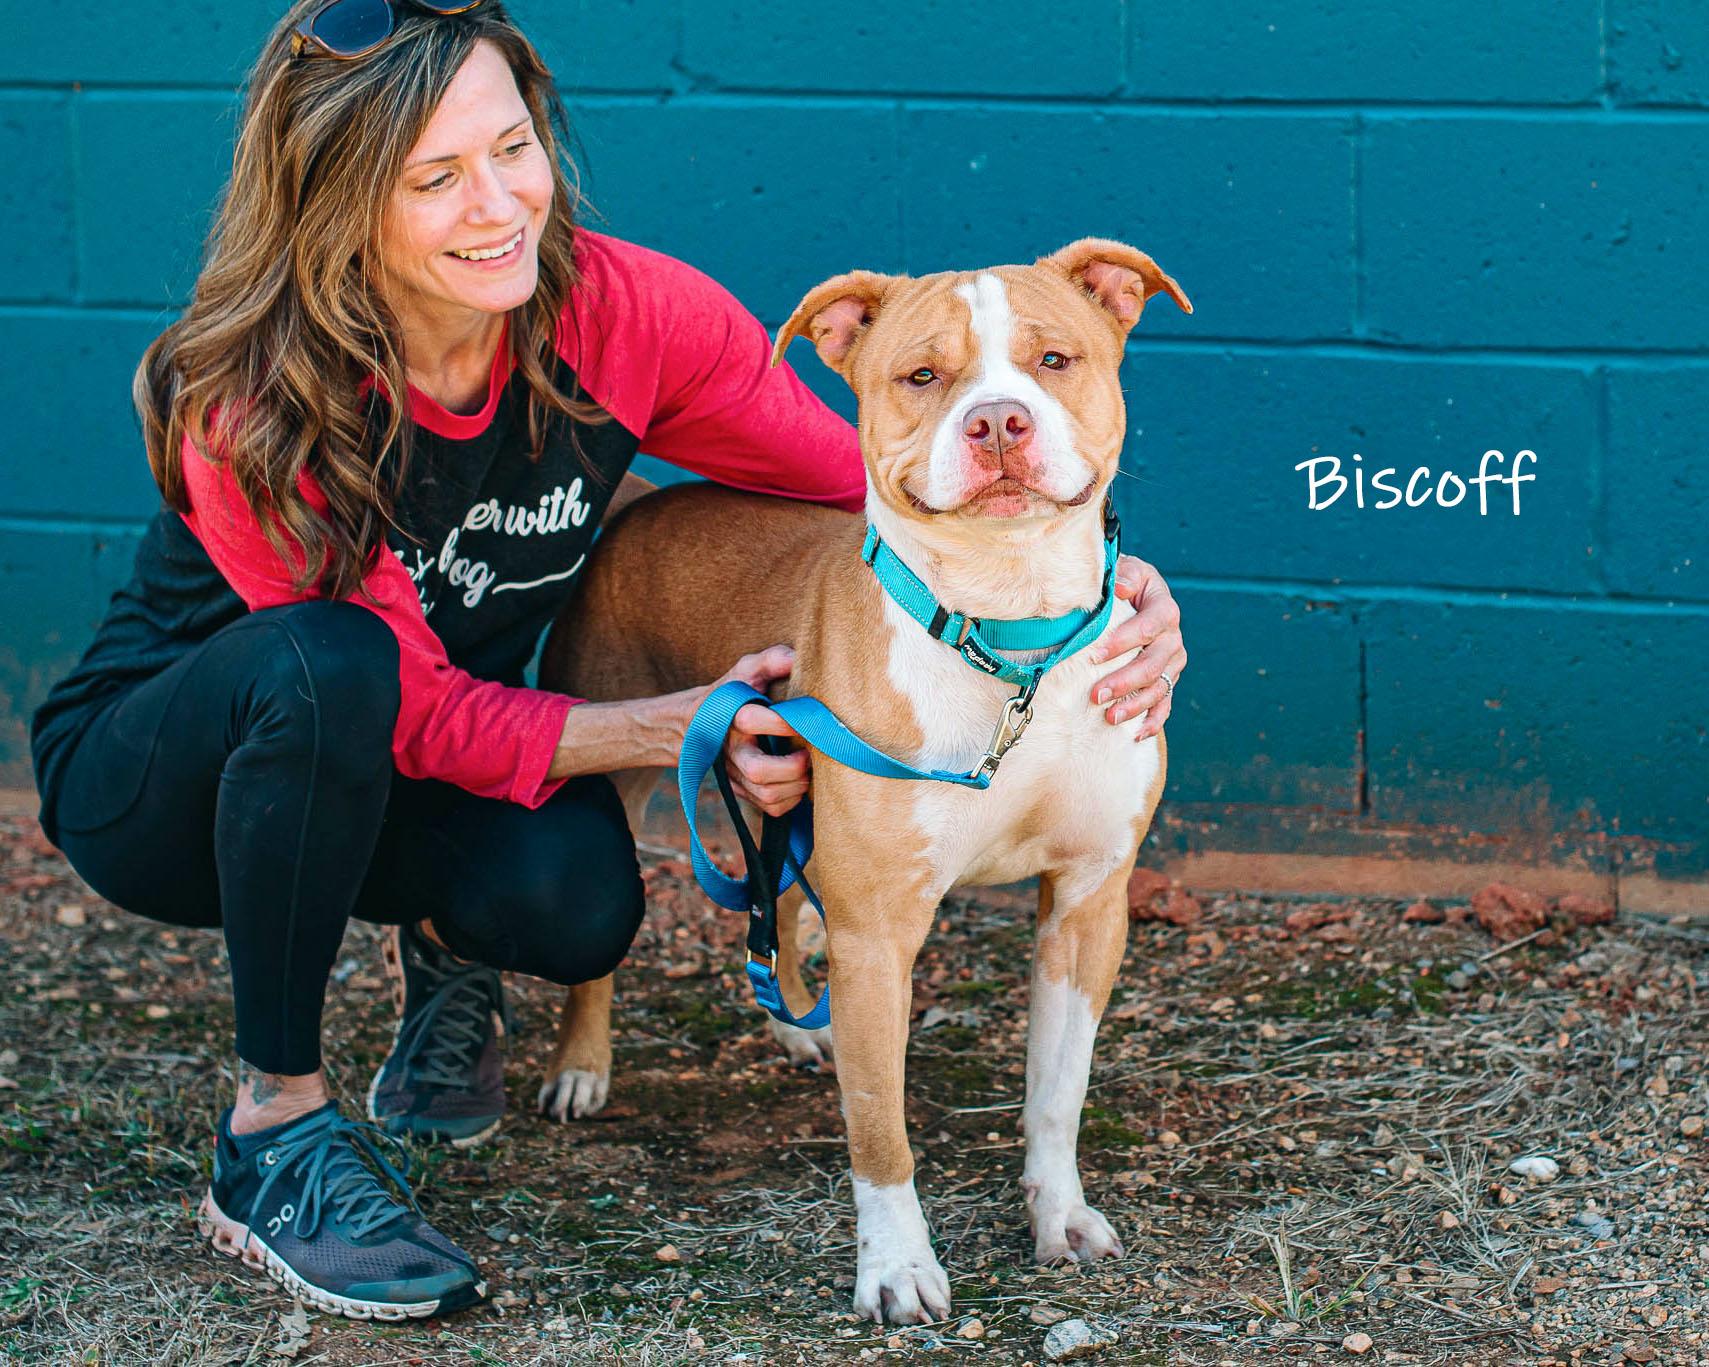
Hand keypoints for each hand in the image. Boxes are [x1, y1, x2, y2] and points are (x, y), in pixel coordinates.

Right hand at [711, 645, 809, 816]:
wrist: (693, 726)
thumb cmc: (729, 694)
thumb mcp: (746, 671)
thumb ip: (771, 660)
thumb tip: (798, 658)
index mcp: (732, 716)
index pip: (752, 720)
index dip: (784, 721)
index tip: (806, 718)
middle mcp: (732, 750)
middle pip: (758, 770)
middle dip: (792, 766)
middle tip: (808, 753)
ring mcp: (735, 775)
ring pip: (767, 795)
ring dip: (796, 785)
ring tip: (808, 768)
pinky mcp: (741, 792)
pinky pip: (771, 809)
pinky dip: (791, 800)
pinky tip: (798, 782)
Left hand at [1088, 554, 1184, 739]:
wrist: (1133, 595)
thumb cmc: (1123, 583)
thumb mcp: (1126, 569)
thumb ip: (1125, 575)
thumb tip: (1121, 587)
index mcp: (1164, 609)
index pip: (1148, 627)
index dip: (1123, 642)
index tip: (1095, 655)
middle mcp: (1173, 638)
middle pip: (1154, 664)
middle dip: (1125, 682)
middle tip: (1096, 695)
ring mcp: (1172, 663)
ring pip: (1159, 688)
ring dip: (1135, 705)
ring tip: (1109, 717)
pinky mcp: (1167, 680)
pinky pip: (1165, 704)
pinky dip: (1153, 721)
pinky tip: (1135, 735)